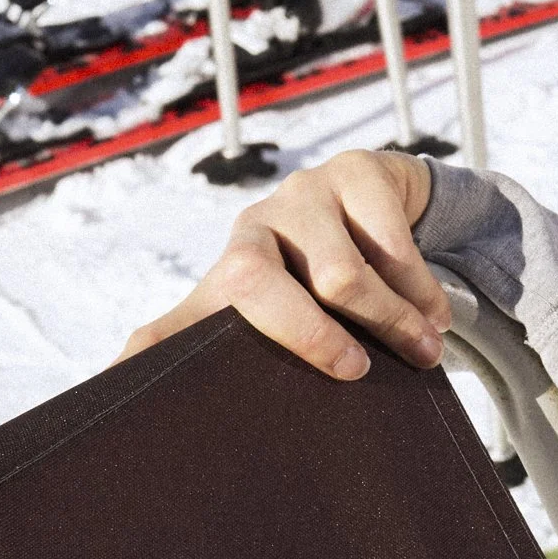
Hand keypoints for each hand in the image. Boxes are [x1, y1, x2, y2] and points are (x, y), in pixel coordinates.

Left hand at [116, 147, 450, 381]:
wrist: (379, 200)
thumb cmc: (320, 274)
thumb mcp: (270, 313)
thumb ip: (211, 345)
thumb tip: (121, 387)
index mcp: (226, 277)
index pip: (181, 318)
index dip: (158, 352)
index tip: (152, 387)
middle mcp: (254, 229)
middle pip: (254, 284)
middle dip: (309, 336)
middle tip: (355, 374)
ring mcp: (303, 195)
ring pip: (340, 274)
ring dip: (393, 321)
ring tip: (426, 353)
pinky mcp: (354, 171)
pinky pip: (390, 242)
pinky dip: (420, 289)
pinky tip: (435, 314)